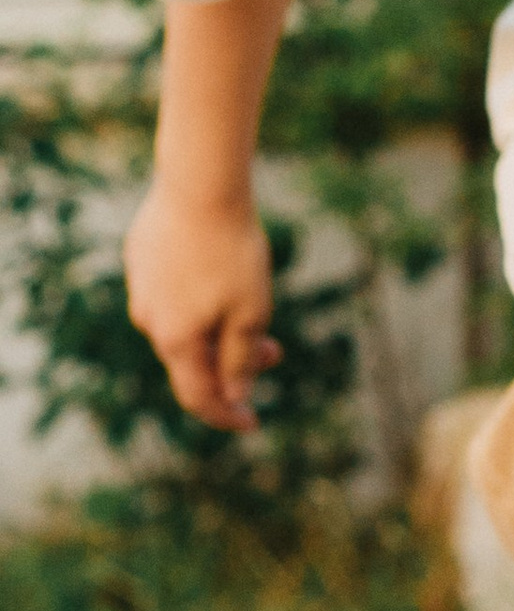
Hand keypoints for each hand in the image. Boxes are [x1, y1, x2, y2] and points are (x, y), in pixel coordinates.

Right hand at [124, 182, 278, 431]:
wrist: (199, 187)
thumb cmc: (232, 253)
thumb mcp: (251, 314)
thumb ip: (240, 361)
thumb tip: (235, 396)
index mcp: (176, 341)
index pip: (198, 397)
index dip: (227, 416)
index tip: (254, 423)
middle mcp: (149, 320)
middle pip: (192, 361)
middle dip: (233, 366)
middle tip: (275, 351)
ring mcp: (141, 288)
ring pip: (182, 326)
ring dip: (218, 330)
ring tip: (255, 308)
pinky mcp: (141, 259)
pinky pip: (172, 294)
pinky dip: (200, 300)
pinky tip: (220, 275)